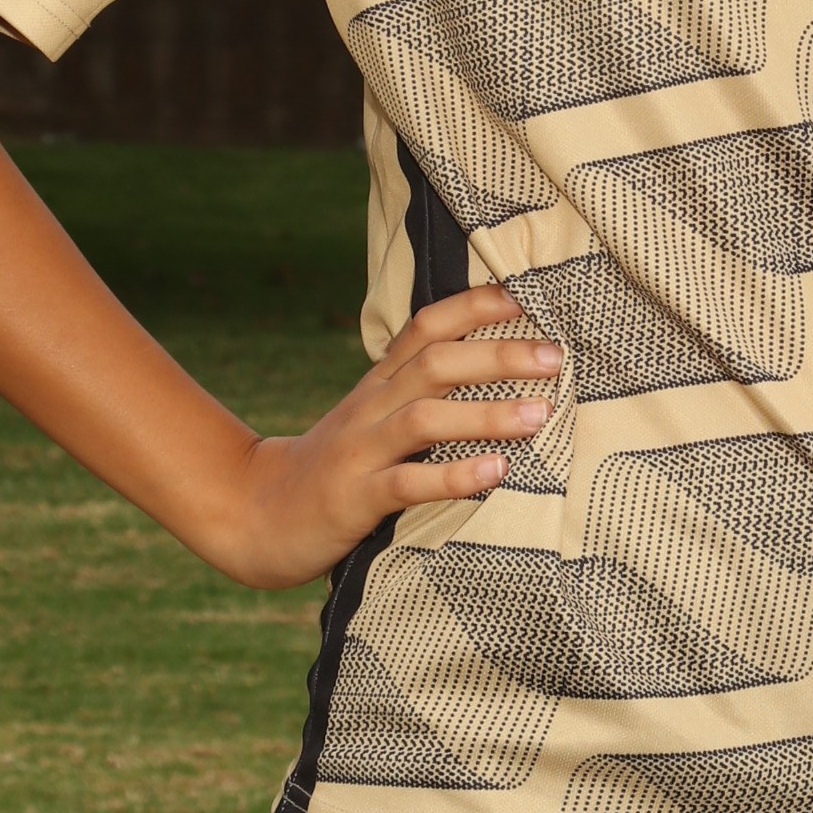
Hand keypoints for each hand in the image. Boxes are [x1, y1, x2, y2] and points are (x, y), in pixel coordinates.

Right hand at [205, 287, 562, 593]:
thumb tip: (496, 374)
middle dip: (497, 355)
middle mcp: (369, 408)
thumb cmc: (335, 468)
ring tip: (540, 415)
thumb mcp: (371, 421)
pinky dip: (452, 475)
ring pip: (423, 418)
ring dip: (486, 414)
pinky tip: (494, 473)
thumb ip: (419, 396)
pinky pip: (405, 483)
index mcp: (377, 384)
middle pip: (434, 364)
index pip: (424, 328)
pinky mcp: (353, 499)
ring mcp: (359, 452)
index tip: (525, 296)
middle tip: (555, 358)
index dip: (472, 307)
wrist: (256, 516)